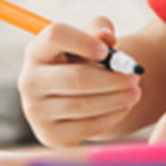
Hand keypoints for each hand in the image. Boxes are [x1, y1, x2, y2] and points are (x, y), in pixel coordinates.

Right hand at [17, 16, 142, 146]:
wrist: (74, 96)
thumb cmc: (84, 60)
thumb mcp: (92, 39)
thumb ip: (100, 30)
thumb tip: (106, 38)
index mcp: (37, 50)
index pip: (55, 36)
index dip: (83, 40)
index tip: (107, 50)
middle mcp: (29, 81)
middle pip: (76, 78)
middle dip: (112, 79)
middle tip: (135, 77)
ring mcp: (36, 111)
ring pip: (85, 105)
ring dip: (117, 98)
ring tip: (135, 92)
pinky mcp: (50, 135)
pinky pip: (87, 126)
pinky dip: (111, 116)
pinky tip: (124, 106)